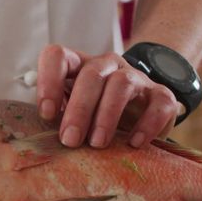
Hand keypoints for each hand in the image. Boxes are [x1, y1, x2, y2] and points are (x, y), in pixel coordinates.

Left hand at [36, 44, 181, 148]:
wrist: (141, 118)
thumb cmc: (97, 118)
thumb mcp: (74, 115)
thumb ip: (58, 118)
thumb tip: (40, 139)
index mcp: (79, 66)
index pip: (58, 56)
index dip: (49, 81)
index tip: (47, 114)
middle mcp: (107, 66)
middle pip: (91, 74)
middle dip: (79, 109)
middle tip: (70, 140)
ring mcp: (136, 78)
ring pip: (121, 84)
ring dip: (107, 115)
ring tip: (97, 144)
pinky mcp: (161, 96)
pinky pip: (158, 104)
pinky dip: (146, 125)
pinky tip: (133, 144)